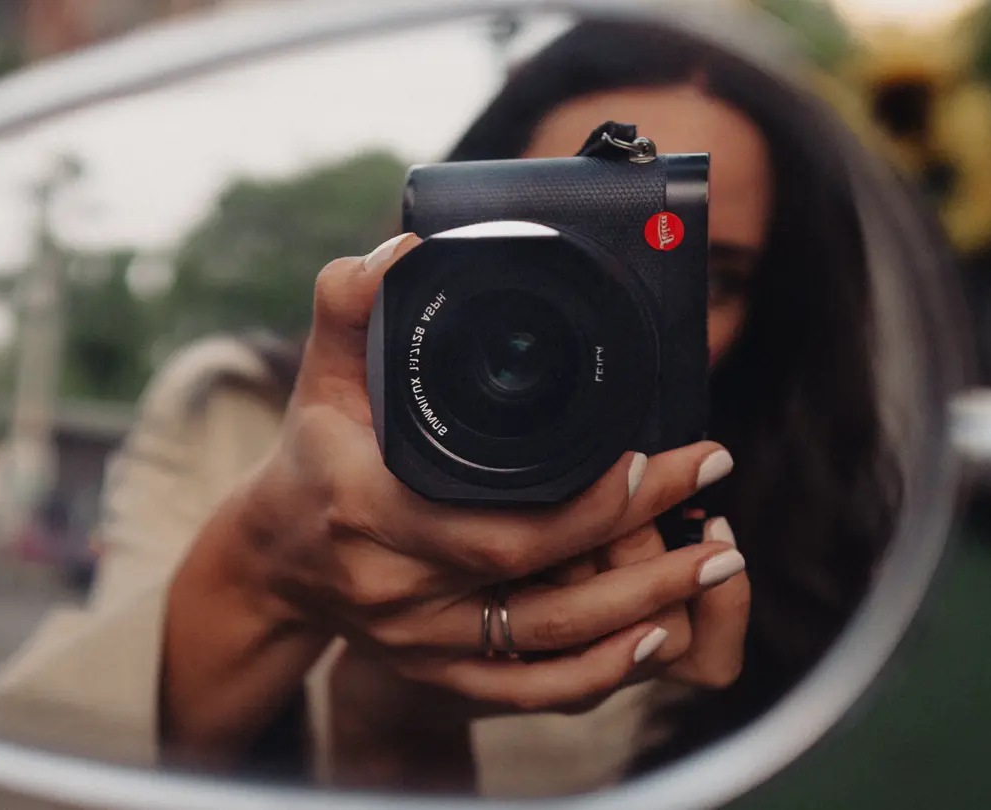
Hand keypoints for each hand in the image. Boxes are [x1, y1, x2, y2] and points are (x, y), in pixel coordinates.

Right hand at [229, 234, 740, 709]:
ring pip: (550, 649)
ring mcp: (420, 645)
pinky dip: (601, 674)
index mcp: (369, 515)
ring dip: (644, 610)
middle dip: (639, 542)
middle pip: (538, 588)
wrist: (275, 560)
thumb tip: (405, 248)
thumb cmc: (310, 459)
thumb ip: (351, 305)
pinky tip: (656, 636)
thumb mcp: (321, 377)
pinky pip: (532, 693)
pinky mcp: (440, 675)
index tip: (653, 455)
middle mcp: (396, 593)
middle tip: (712, 483)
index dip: (582, 507)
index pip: (491, 528)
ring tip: (714, 557)